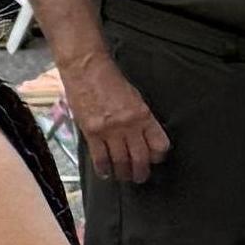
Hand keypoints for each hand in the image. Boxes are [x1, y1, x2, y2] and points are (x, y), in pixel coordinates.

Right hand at [60, 54, 167, 184]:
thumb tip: (143, 138)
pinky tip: (105, 172)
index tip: (154, 158)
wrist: (86, 68)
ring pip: (120, 162)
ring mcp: (109, 130)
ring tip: (123, 176)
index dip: (158, 155)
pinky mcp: (91, 132)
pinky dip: (104, 169)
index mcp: (143, 114)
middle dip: (141, 172)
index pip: (159, 145)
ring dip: (123, 173)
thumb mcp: (134, 97)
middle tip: (140, 176)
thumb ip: (140, 118)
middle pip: (140, 158)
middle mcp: (128, 125)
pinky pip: (100, 158)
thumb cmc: (109, 79)